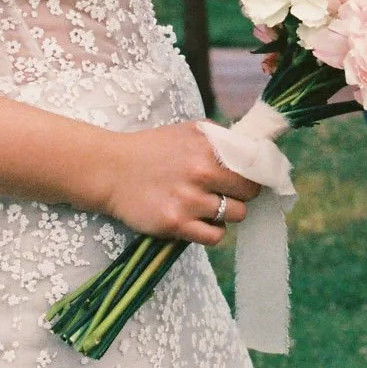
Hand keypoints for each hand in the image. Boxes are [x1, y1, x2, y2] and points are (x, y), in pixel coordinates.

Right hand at [98, 119, 261, 244]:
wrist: (110, 170)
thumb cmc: (152, 149)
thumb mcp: (189, 131)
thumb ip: (222, 139)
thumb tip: (257, 149)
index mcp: (208, 146)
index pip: (254, 164)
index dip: (256, 173)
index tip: (252, 178)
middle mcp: (202, 171)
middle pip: (250, 192)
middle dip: (241, 193)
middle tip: (226, 192)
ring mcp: (189, 199)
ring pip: (236, 215)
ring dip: (227, 212)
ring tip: (209, 206)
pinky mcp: (175, 223)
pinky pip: (215, 236)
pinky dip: (212, 231)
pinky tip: (200, 221)